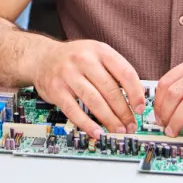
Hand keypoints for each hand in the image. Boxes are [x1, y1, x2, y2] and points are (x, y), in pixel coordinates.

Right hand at [33, 40, 148, 137]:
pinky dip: (87, 124)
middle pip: (110, 90)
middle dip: (124, 112)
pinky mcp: (56, 89)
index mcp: (100, 50)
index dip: (136, 93)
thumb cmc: (74, 59)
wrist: (42, 57)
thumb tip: (136, 98)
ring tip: (118, 130)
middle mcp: (84, 60)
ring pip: (94, 101)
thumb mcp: (97, 54)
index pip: (125, 72)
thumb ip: (115, 71)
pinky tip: (97, 132)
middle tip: (131, 125)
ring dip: (109, 120)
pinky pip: (74, 111)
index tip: (140, 108)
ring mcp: (68, 74)